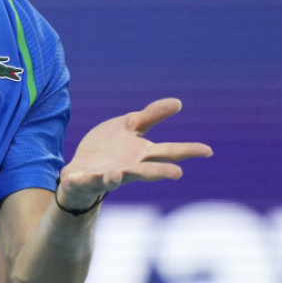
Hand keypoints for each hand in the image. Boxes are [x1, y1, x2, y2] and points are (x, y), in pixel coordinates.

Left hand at [56, 98, 212, 210]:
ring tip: (116, 175)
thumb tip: (178, 102)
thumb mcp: (129, 126)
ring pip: (113, 179)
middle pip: (146, 171)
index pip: (167, 152)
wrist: (81, 168)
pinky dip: (79, 179)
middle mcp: (127, 168)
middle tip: (177, 173)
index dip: (188, 151)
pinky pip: (81, 180)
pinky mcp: (84, 178)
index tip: (208, 150)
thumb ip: (150, 116)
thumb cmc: (110, 148)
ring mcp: (105, 176)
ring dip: (115, 178)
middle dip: (160, 172)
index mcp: (140, 155)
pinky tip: (73, 176)